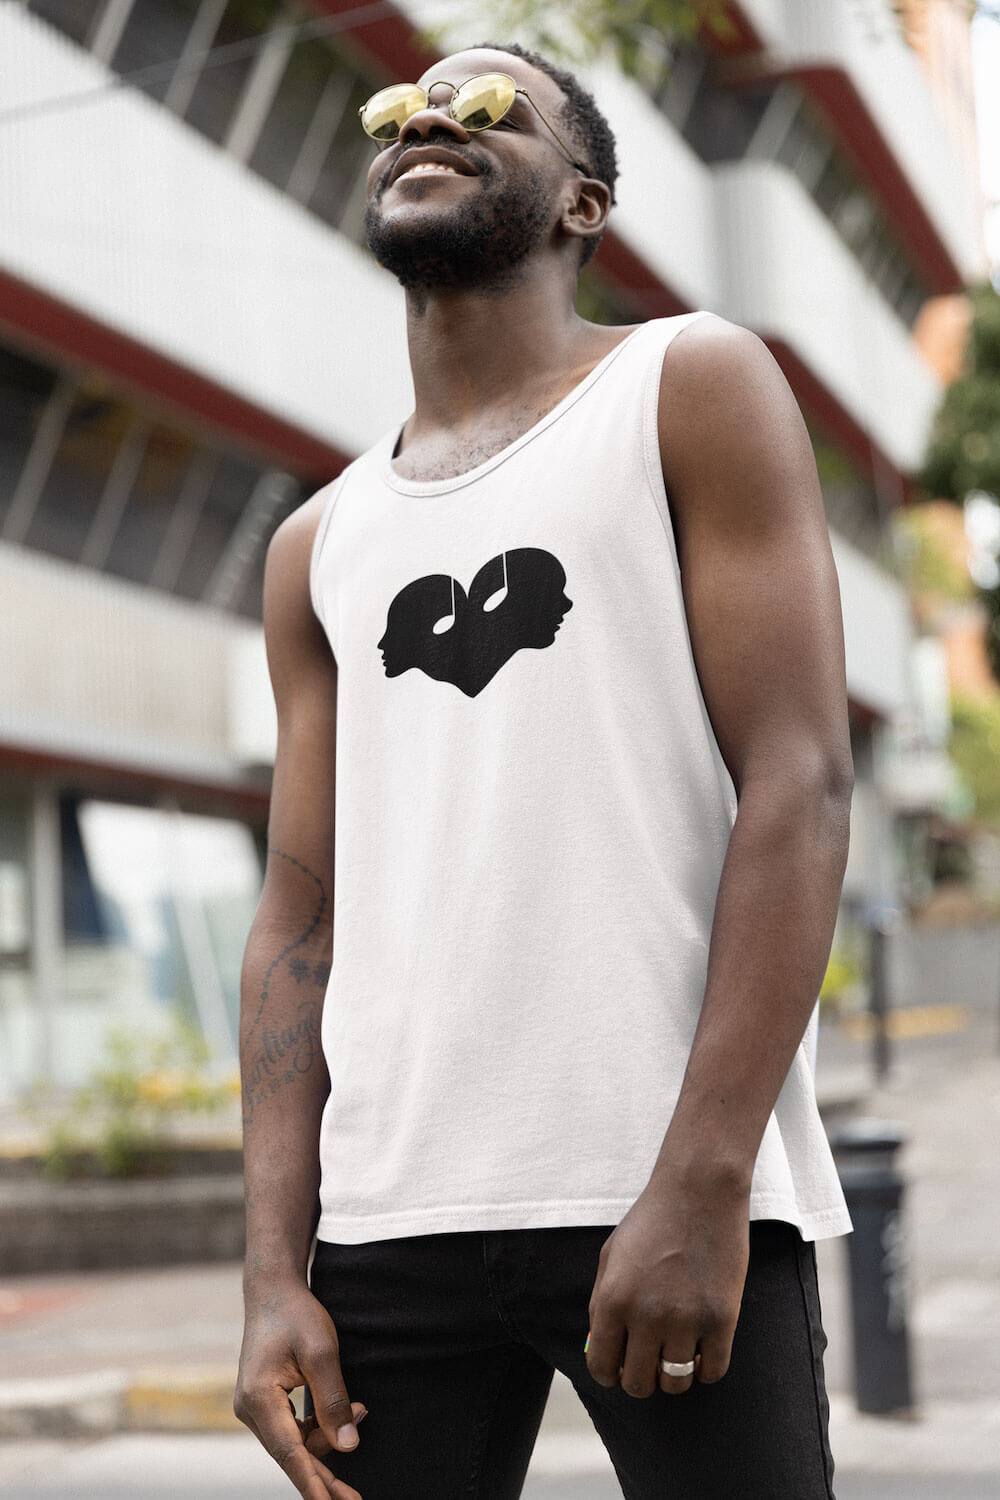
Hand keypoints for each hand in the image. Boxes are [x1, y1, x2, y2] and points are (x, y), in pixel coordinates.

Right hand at [235, 1281, 366, 1499]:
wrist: (273, 1289)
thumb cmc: (297, 1314)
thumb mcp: (322, 1353)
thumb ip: (333, 1401)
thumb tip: (348, 1446)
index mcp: (258, 1399)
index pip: (289, 1453)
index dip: (311, 1483)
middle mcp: (249, 1409)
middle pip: (292, 1453)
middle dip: (324, 1475)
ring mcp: (254, 1406)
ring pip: (294, 1442)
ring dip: (327, 1437)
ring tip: (361, 1409)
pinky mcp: (263, 1401)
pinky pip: (292, 1428)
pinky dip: (318, 1427)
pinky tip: (346, 1411)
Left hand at [585, 1173, 749, 1396]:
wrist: (699, 1190)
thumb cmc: (652, 1220)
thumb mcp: (611, 1256)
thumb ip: (601, 1305)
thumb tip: (601, 1351)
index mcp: (614, 1300)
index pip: (602, 1369)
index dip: (610, 1373)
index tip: (620, 1366)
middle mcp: (647, 1316)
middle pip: (639, 1384)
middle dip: (641, 1378)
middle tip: (650, 1359)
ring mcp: (687, 1319)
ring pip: (676, 1383)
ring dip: (673, 1375)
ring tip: (677, 1351)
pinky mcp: (723, 1319)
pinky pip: (713, 1372)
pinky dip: (706, 1368)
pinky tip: (702, 1347)